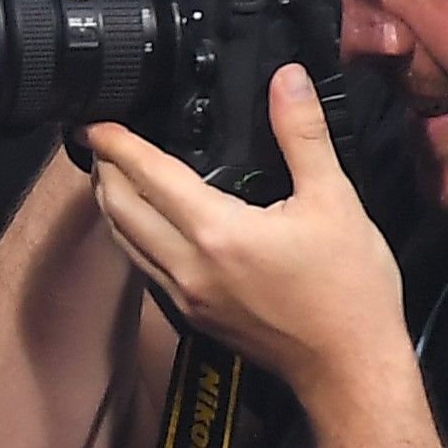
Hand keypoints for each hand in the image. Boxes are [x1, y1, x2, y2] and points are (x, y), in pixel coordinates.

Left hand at [84, 66, 409, 408]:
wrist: (349, 368)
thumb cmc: (350, 291)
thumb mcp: (335, 200)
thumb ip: (303, 135)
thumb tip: (286, 80)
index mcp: (215, 233)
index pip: (147, 175)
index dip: (116, 143)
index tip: (96, 122)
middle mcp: (187, 266)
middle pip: (119, 209)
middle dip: (104, 170)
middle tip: (101, 142)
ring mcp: (183, 296)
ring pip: (125, 241)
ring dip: (113, 205)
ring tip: (115, 175)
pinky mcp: (190, 315)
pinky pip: (144, 268)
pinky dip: (134, 237)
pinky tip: (148, 224)